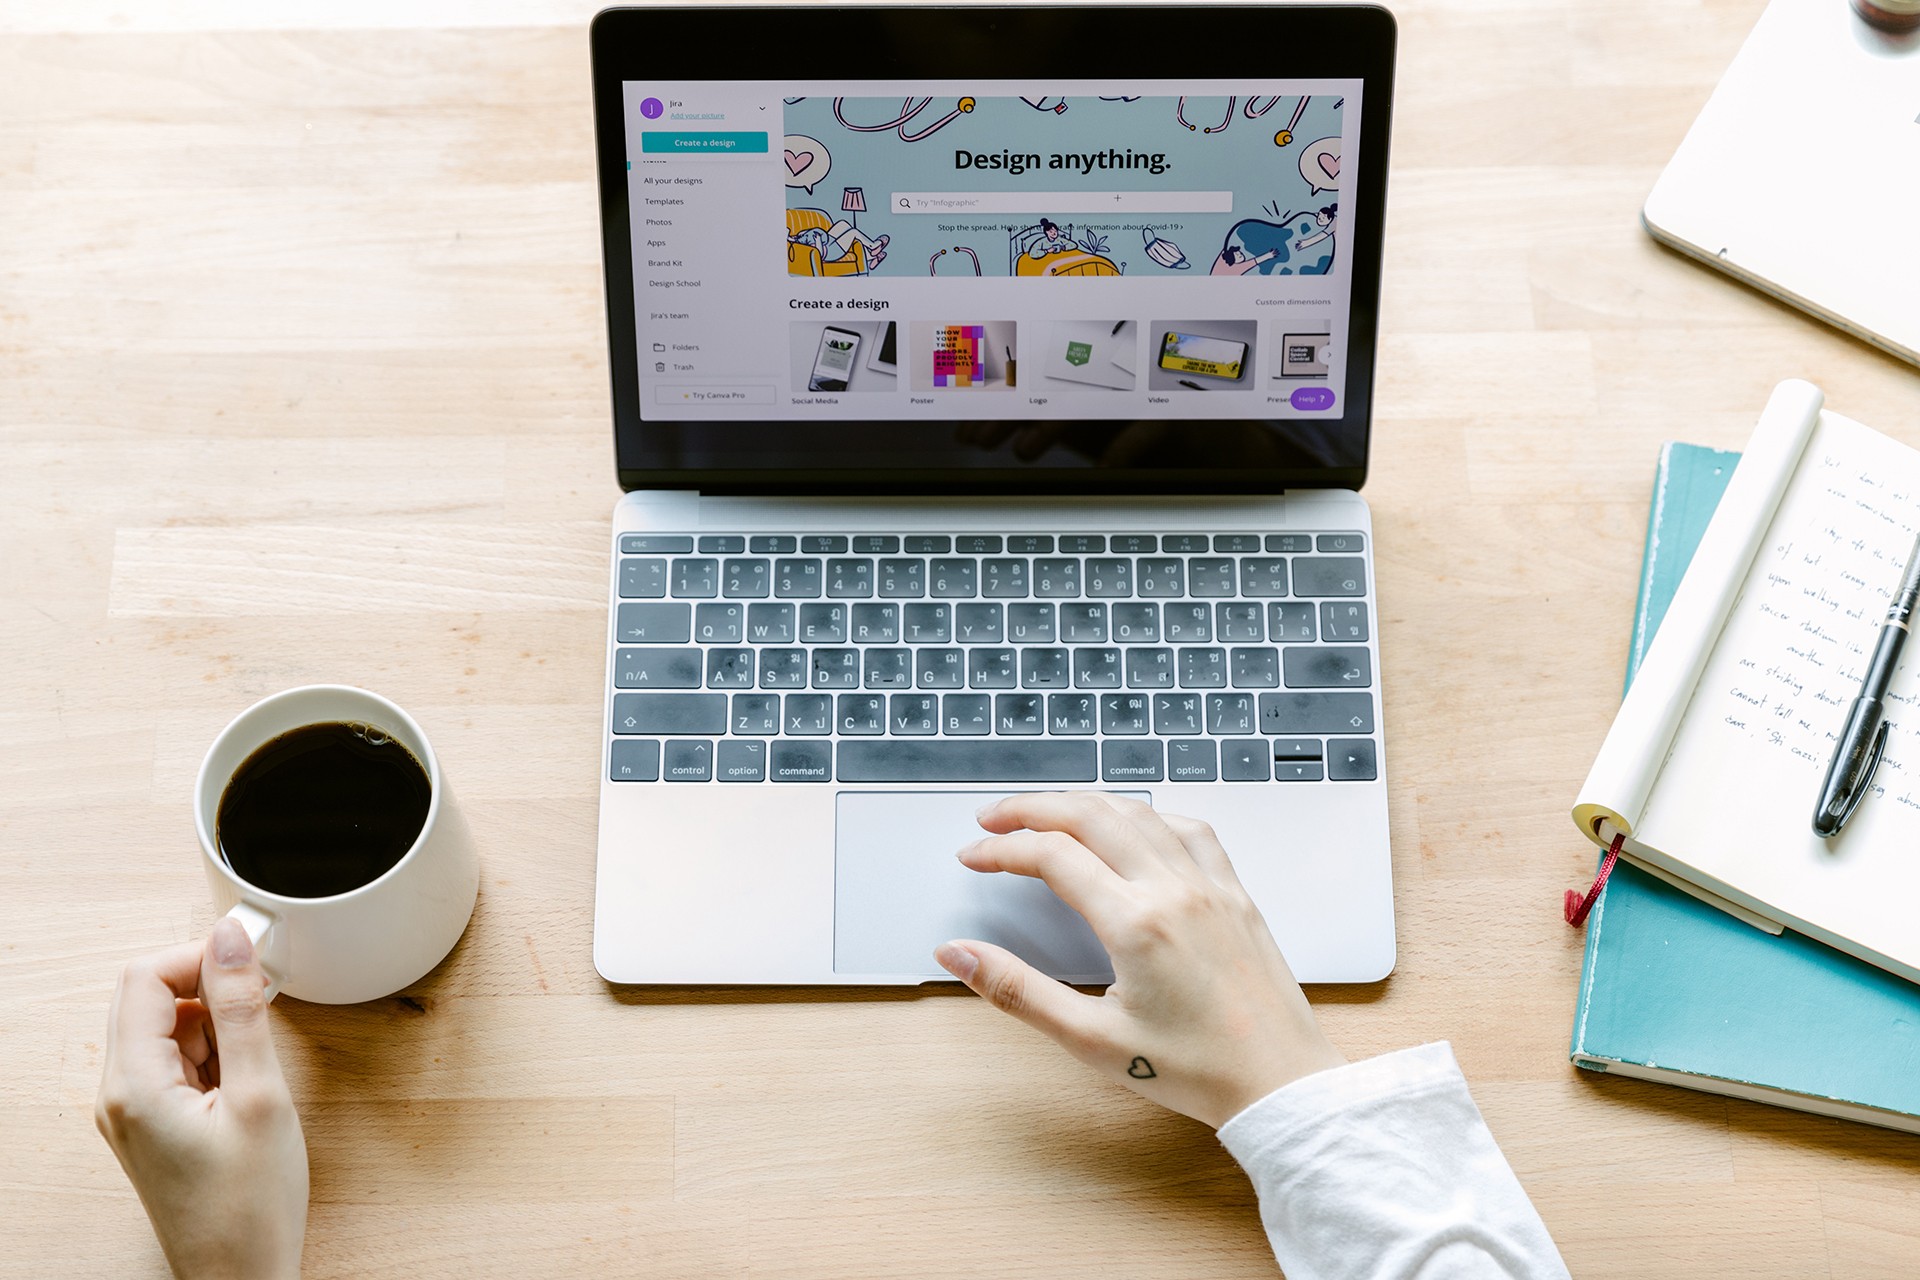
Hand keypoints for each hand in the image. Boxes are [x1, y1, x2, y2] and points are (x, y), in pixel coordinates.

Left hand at [96, 917, 307, 1278]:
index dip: (199, 955)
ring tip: (257, 1059)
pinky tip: (246, 1081)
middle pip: (147, 997)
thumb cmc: (249, 1208)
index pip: (144, 977)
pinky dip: (213, 1052)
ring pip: (164, 1028)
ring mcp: (133, 1112)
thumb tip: (231, 940)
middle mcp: (119, 1096)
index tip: (251, 959)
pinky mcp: (154, 1125)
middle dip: (206, 981)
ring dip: (213, 1020)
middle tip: (260, 996)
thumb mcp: (259, 1096)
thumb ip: (242, 1011)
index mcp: (132, 1085)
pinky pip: (175, 1062)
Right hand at [936, 793, 1345, 1128]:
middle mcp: (1174, 890)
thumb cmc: (1195, 1070)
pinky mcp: (1235, 892)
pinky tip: (1131, 826)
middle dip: (1031, 808)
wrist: (1279, 1083)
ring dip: (1084, 804)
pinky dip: (1147, 815)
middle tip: (993, 819)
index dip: (1001, 850)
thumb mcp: (1091, 1039)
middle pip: (1089, 815)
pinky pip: (1189, 829)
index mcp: (1136, 923)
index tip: (972, 857)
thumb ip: (1018, 991)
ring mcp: (1210, 885)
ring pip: (1138, 812)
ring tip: (1048, 814)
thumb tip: (959, 955)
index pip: (1051, 856)